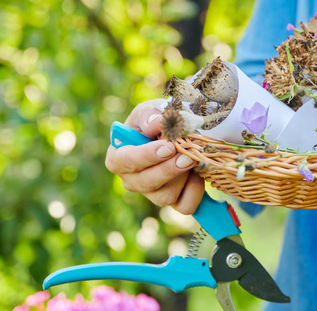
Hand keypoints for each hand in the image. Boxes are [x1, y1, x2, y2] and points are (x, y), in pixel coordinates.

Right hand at [105, 99, 204, 213]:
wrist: (178, 133)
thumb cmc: (156, 122)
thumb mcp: (150, 111)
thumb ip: (150, 115)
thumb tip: (155, 124)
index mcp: (118, 157)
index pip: (126, 162)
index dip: (147, 156)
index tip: (168, 147)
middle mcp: (131, 180)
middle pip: (146, 183)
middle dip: (169, 169)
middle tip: (187, 156)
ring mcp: (151, 193)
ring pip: (164, 196)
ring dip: (183, 178)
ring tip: (194, 159)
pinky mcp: (172, 202)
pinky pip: (184, 206)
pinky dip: (195, 192)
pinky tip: (199, 175)